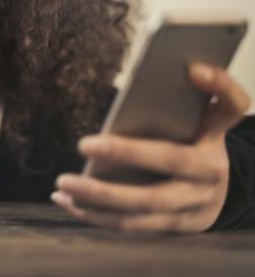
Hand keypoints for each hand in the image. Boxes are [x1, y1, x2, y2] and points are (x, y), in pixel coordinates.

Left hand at [51, 62, 251, 231]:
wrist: (218, 192)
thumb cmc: (190, 143)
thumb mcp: (194, 118)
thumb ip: (179, 98)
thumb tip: (166, 73)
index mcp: (216, 135)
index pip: (230, 105)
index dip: (217, 84)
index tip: (192, 68)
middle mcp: (212, 171)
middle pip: (171, 159)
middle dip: (126, 153)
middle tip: (83, 144)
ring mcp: (196, 203)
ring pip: (146, 204)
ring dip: (100, 196)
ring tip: (64, 183)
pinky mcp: (177, 226)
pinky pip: (134, 224)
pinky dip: (97, 215)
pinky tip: (68, 202)